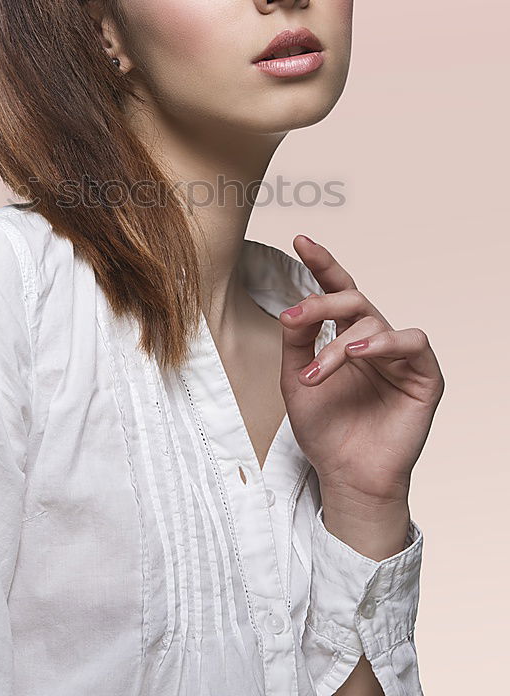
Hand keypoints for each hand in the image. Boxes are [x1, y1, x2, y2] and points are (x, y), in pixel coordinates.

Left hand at [279, 235, 444, 504]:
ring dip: (339, 345)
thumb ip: (296, 341)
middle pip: (353, 299)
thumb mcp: (295, 380)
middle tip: (294, 320)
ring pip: (374, 323)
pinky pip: (413, 342)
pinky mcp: (423, 376)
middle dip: (321, 303)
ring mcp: (399, 356)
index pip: (337, 291)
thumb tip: (294, 306)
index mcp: (346, 336)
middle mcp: (374, 340)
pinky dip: (386, 342)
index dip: (322, 264)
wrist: (345, 475)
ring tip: (315, 372)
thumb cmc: (324, 430)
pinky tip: (361, 353)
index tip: (301, 240)